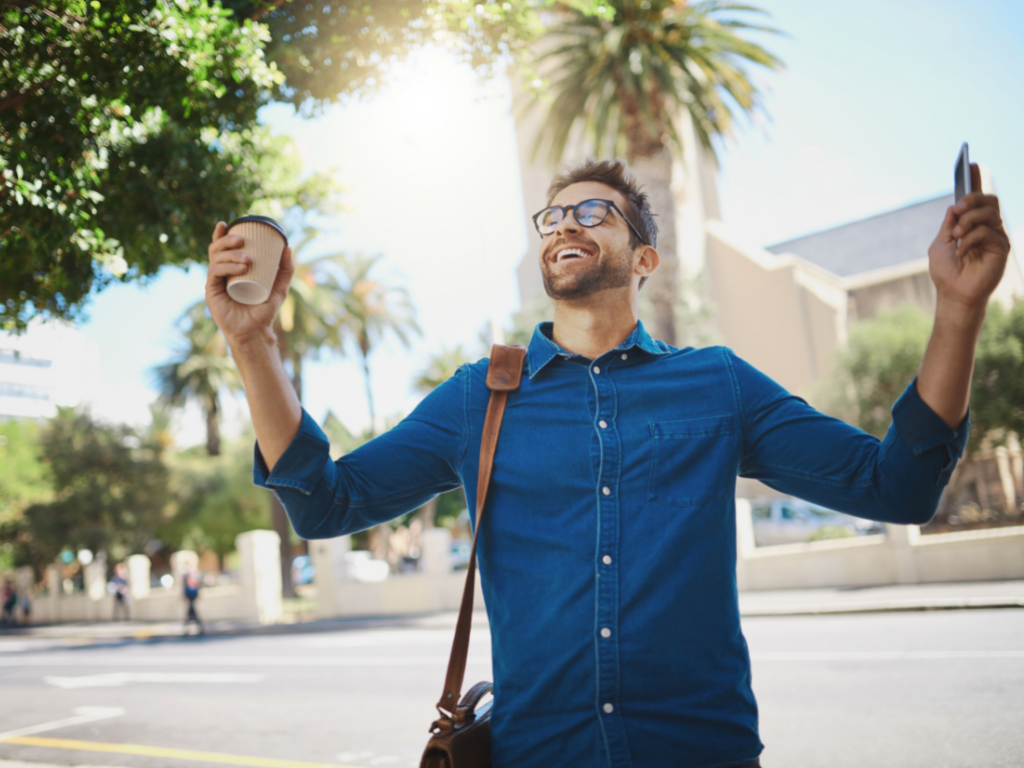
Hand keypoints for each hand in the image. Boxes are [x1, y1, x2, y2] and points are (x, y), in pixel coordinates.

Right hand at [206, 221, 293, 345]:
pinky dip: (226, 266)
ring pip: (215, 259)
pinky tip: (240, 267)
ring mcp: (215, 282)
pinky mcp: (211, 291)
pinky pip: (215, 273)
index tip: (226, 223)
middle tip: (242, 240)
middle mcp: (220, 273)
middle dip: (227, 240)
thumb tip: (288, 246)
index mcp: (231, 269)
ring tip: (248, 259)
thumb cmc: (265, 309)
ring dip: (230, 254)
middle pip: (216, 249)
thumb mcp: (279, 287)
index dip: (220, 234)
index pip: (222, 247)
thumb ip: (286, 269)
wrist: (256, 330)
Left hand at [928, 163, 1009, 317]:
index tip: (971, 163)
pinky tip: (963, 251)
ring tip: (957, 236)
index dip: (975, 180)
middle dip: (972, 199)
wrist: (954, 293)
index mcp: (970, 224)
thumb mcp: (941, 243)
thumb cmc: (946, 272)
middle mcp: (986, 227)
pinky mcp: (1002, 247)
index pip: (976, 198)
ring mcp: (996, 236)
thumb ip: (949, 223)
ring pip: (989, 213)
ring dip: (969, 222)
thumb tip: (955, 205)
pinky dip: (971, 239)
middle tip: (959, 208)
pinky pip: (989, 232)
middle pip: (988, 199)